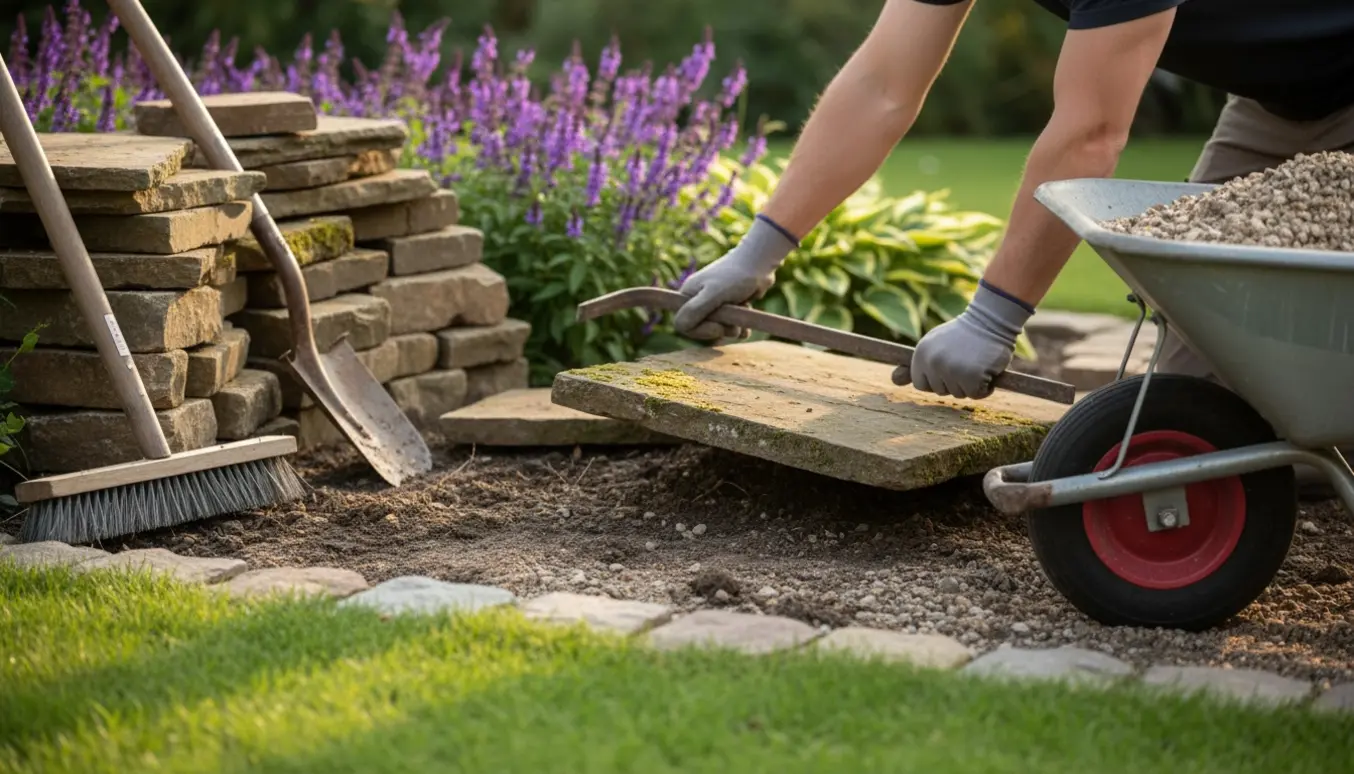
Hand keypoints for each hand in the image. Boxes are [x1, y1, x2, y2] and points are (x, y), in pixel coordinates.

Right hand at [674, 215, 797, 340]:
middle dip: (720, 329)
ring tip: (743, 313)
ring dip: (733, 328)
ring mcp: (713, 305)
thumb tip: (678, 326)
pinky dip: (740, 329)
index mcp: (688, 295)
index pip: (683, 325)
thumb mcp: (714, 293)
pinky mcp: (728, 309)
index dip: (700, 331)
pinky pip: (729, 328)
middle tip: (734, 323)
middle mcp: (697, 300)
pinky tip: (747, 322)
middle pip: (701, 330)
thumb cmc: (736, 276)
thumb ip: (695, 310)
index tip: (718, 327)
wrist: (760, 263)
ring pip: (718, 330)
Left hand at [892, 281, 1032, 399]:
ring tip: (976, 361)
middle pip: (940, 391)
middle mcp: (932, 363)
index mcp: (920, 355)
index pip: (921, 385)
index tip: (948, 364)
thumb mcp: (933, 346)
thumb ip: (915, 367)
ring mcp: (951, 370)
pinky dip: (986, 386)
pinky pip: (978, 394)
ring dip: (971, 383)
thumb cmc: (962, 334)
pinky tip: (987, 367)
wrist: (990, 320)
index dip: (936, 379)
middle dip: (955, 381)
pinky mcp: (972, 377)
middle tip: (966, 359)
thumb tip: (893, 381)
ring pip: (959, 394)